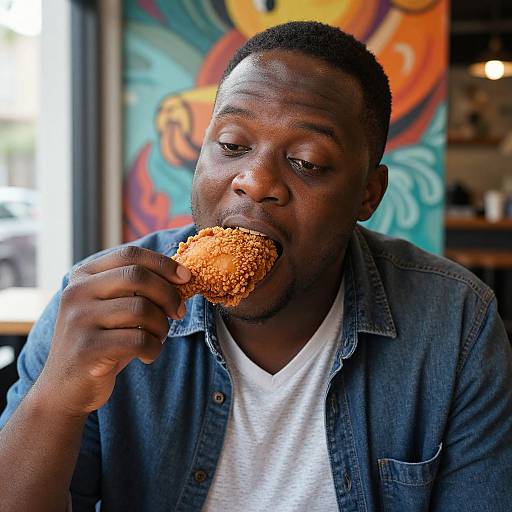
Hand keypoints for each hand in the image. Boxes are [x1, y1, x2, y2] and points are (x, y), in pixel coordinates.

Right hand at [37, 246, 190, 416]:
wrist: (65, 388)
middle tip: (178, 312)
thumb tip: (182, 276)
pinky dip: (154, 348)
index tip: (185, 277)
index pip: (130, 255)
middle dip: (168, 294)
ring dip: (162, 326)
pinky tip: (147, 355)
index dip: (163, 263)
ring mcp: (79, 320)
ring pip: (142, 309)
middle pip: (138, 277)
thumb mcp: (112, 308)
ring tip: (157, 337)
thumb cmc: (102, 342)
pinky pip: (139, 340)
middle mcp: (77, 292)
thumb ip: (136, 289)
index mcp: (84, 276)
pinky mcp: (87, 349)